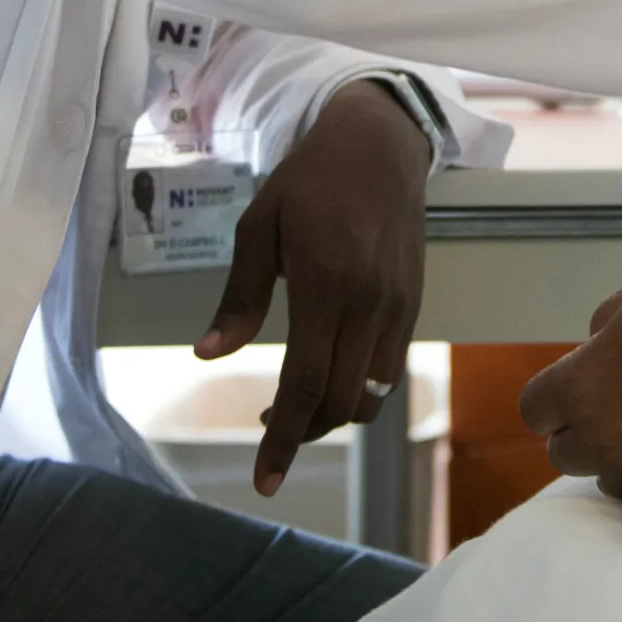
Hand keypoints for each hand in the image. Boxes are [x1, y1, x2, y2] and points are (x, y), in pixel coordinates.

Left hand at [197, 79, 431, 495]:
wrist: (382, 143)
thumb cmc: (310, 179)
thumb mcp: (259, 226)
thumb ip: (239, 296)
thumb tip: (208, 355)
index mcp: (325, 285)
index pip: (304, 383)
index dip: (282, 437)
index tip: (265, 479)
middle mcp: (369, 304)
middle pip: (339, 400)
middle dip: (303, 430)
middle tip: (265, 425)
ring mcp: (397, 308)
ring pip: (371, 394)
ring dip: (332, 413)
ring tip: (295, 404)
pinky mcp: (412, 305)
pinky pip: (389, 370)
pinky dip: (360, 390)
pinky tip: (331, 373)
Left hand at [517, 265, 621, 507]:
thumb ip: (604, 321)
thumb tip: (592, 347)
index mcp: (583, 386)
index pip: (535, 408)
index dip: (553, 394)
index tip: (580, 382)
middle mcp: (601, 439)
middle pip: (562, 450)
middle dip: (582, 426)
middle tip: (620, 400)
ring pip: (602, 474)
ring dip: (616, 452)